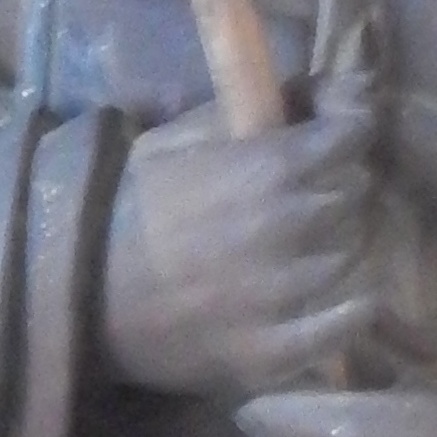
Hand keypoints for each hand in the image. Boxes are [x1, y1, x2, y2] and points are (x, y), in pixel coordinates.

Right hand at [102, 88, 379, 396]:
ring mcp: (282, 295)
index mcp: (267, 166)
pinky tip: (342, 300)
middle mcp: (286, 228)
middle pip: (357, 196)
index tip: (333, 141)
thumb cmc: (134, 202)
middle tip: (316, 195)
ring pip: (355, 259)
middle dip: (342, 188)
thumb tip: (358, 84)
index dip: (347, 134)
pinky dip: (350, 312)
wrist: (78, 288)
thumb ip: (274, 105)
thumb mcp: (189, 135)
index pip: (354, 136)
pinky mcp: (272, 352)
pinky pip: (342, 329)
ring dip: (343, 247)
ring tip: (314, 246)